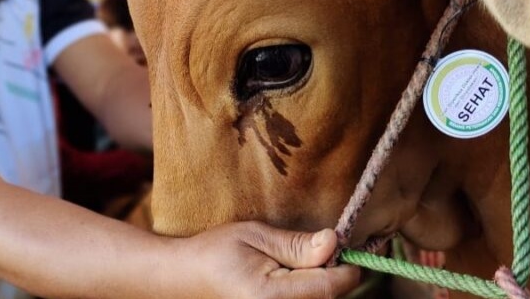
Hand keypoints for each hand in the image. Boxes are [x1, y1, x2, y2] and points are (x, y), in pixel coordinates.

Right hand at [167, 222, 360, 298]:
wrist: (183, 279)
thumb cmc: (214, 252)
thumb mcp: (254, 236)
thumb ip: (296, 244)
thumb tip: (334, 242)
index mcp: (271, 297)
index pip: (330, 286)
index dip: (347, 265)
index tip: (343, 243)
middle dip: (333, 274)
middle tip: (319, 249)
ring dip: (321, 285)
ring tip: (299, 265)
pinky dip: (309, 293)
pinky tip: (293, 280)